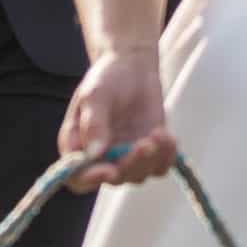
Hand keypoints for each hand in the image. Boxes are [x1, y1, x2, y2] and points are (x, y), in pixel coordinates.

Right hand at [57, 46, 175, 191]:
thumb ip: (93, 123)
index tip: (110, 170)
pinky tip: (169, 137)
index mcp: (78, 146)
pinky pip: (159, 168)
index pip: (78, 178)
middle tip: (146, 143)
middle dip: (131, 164)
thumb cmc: (106, 77)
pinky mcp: (148, 154)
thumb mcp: (95, 94)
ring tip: (159, 133)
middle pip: (113, 179)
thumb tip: (94, 153)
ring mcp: (125, 157)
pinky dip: (167, 157)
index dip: (91, 179)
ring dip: (151, 159)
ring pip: (138, 176)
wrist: (132, 67)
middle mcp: (100, 158)